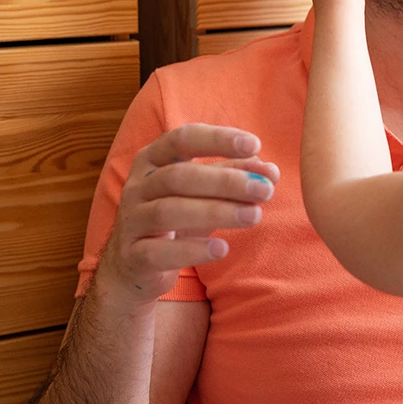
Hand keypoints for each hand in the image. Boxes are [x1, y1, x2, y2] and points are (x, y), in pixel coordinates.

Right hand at [96, 124, 280, 304]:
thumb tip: (270, 171)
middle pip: (179, 177)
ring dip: (216, 212)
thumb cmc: (176, 216)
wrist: (135, 264)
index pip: (182, 139)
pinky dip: (192, 250)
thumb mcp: (204, 192)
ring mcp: (132, 221)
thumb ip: (235, 175)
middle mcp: (138, 186)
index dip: (218, 140)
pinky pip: (159, 252)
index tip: (255, 144)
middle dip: (225, 181)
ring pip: (169, 211)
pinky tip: (222, 248)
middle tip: (265, 189)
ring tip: (254, 216)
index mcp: (153, 159)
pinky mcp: (133, 256)